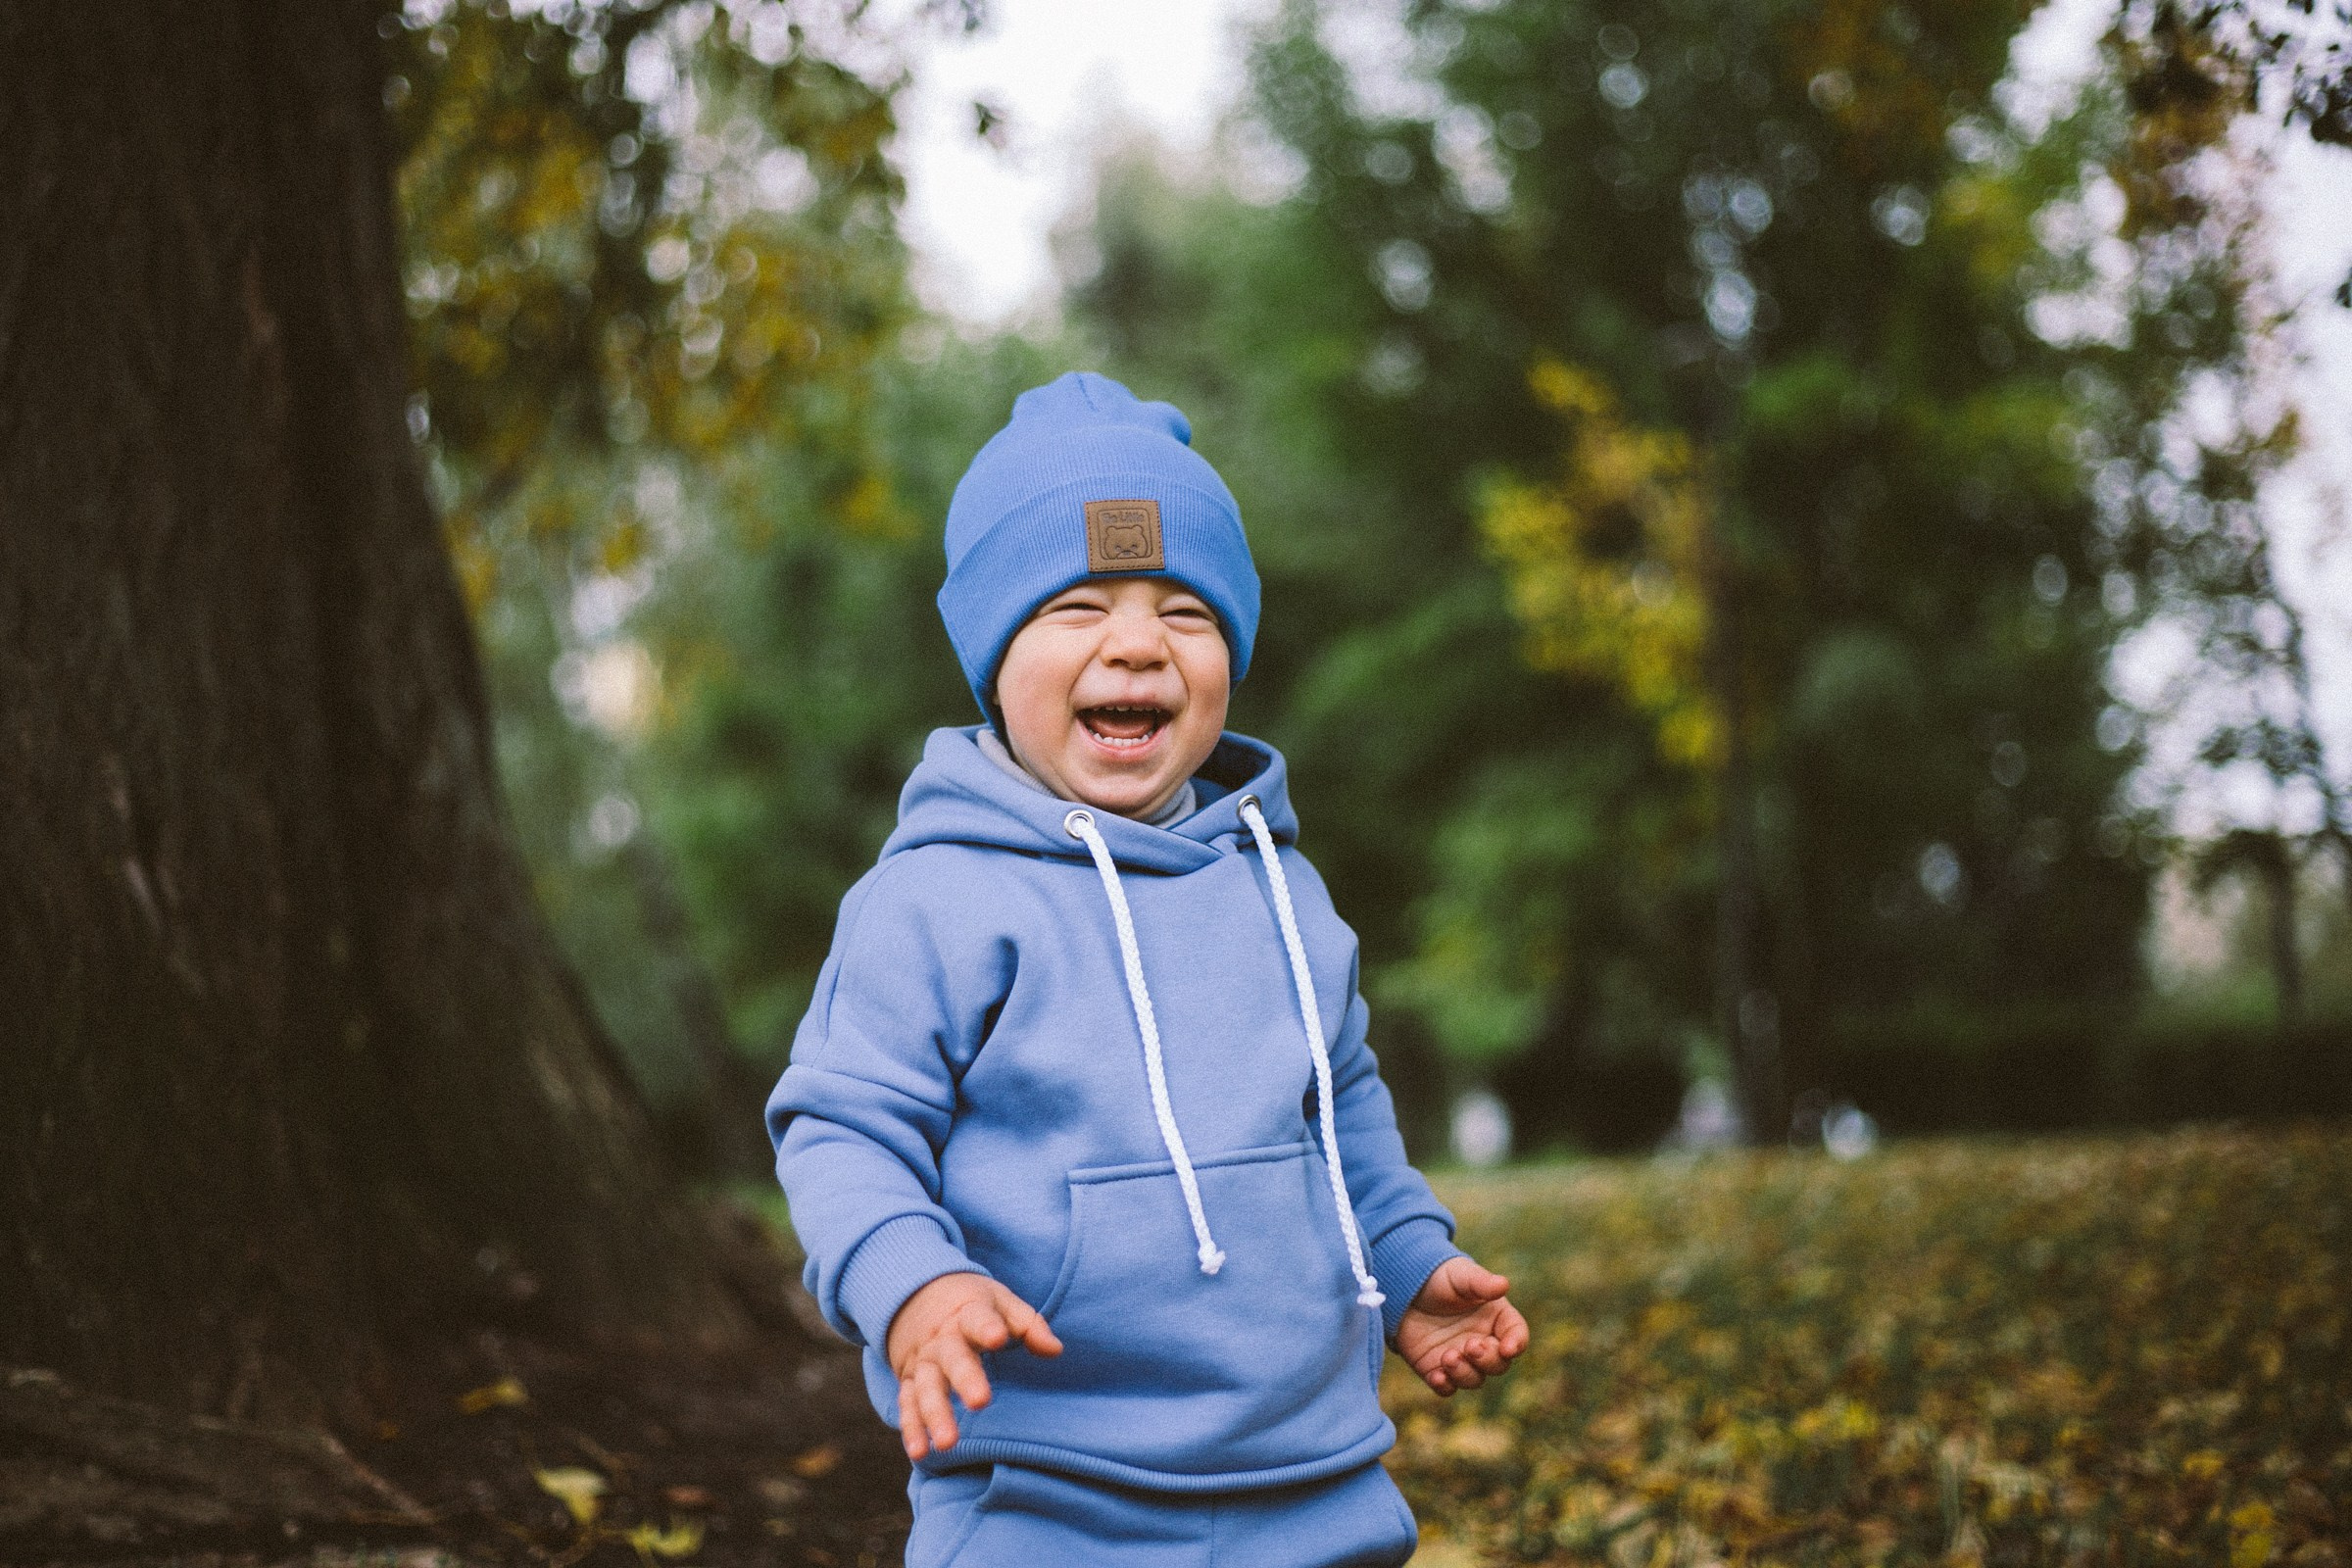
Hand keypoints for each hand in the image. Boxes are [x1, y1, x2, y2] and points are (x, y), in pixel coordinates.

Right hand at [884, 1272, 1061, 1459]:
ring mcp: (923, 1362)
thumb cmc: (971, 1304)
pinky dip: (912, 1429)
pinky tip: (921, 1452)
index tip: (998, 1338)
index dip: (987, 1327)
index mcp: (967, 1314)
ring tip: (949, 1443)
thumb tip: (1055, 1350)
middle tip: (981, 1401)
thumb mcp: (1000, 1302)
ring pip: (927, 1387)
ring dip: (935, 1415)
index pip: (977, 1319)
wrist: (916, 1295)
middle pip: (952, 1359)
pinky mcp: (909, 1381)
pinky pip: (908, 1404)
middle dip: (965, 1379)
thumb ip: (1029, 1325)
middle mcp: (942, 1340)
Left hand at [1394, 1256, 1527, 1395]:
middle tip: (1470, 1346)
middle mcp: (1482, 1342)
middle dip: (1488, 1360)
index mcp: (1495, 1319)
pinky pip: (1447, 1387)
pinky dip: (1444, 1385)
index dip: (1516, 1343)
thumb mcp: (1460, 1275)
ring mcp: (1461, 1359)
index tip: (1508, 1348)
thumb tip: (1503, 1284)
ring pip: (1474, 1379)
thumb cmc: (1439, 1278)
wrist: (1404, 1288)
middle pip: (1498, 1364)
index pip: (1516, 1335)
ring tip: (1448, 1356)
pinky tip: (1436, 1375)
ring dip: (1464, 1373)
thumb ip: (1481, 1282)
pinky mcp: (1437, 1369)